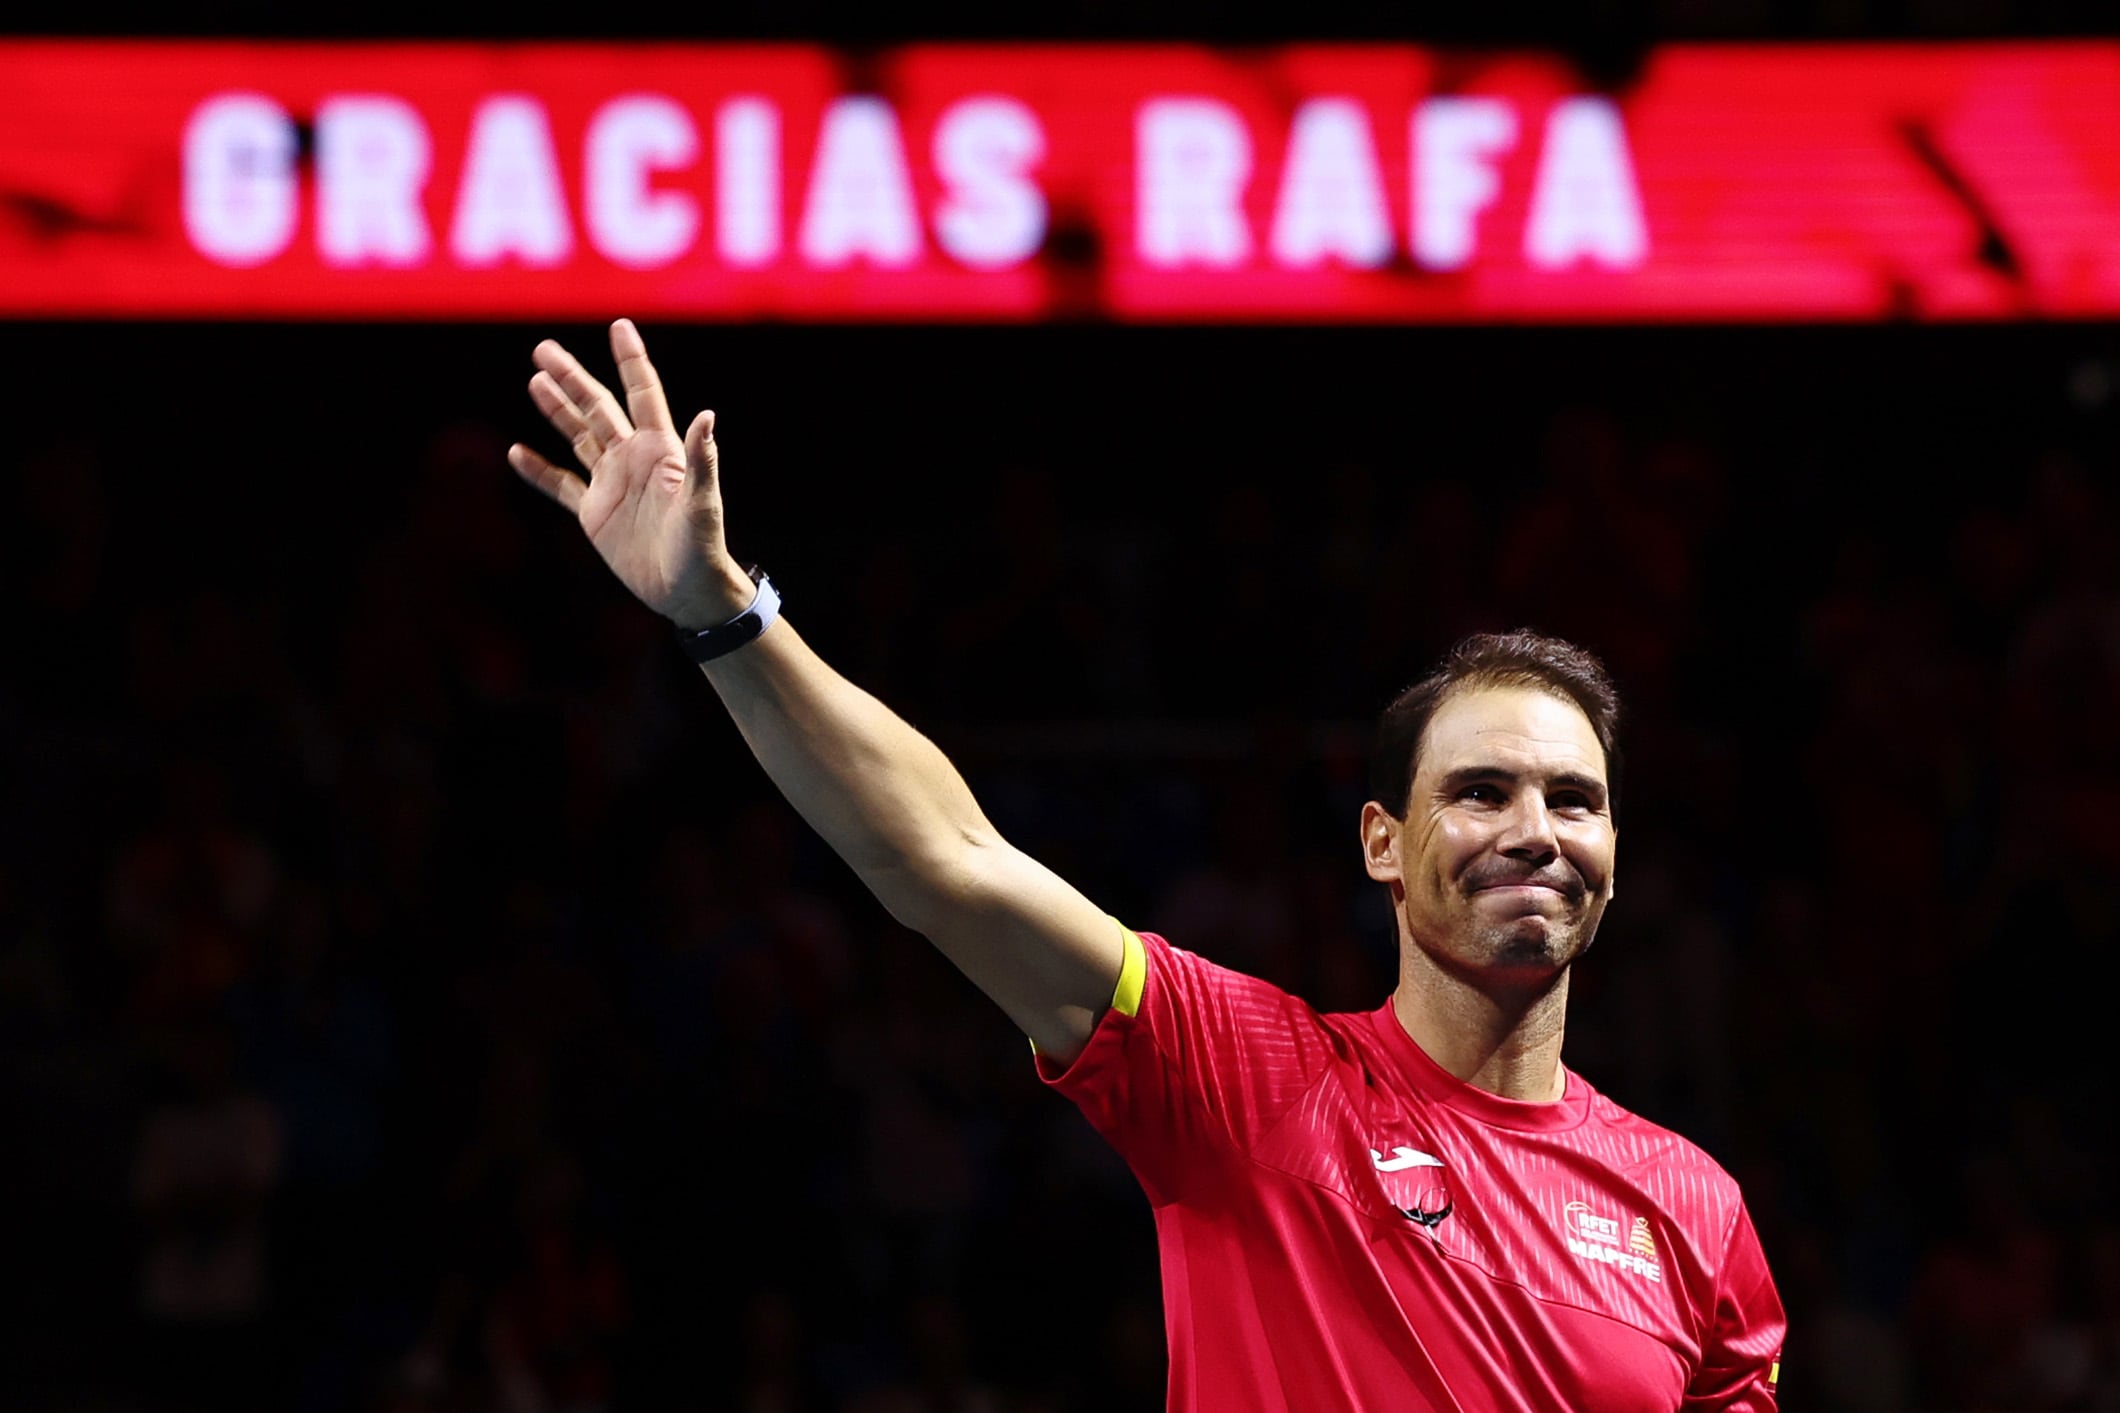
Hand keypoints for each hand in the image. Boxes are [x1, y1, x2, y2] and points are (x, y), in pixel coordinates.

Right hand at [509, 319, 754, 628]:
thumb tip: (707, 416)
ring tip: (536, 379)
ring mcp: (612, 483)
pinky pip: (561, 485)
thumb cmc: (702, 548)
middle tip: (543, 348)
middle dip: (573, 378)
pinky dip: (538, 471)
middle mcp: (633, 459)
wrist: (687, 592)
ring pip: (578, 437)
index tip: (619, 326)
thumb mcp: (702, 503)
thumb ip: (702, 460)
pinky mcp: (594, 512)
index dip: (630, 360)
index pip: (643, 393)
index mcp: (661, 450)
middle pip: (598, 408)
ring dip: (557, 410)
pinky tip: (516, 452)